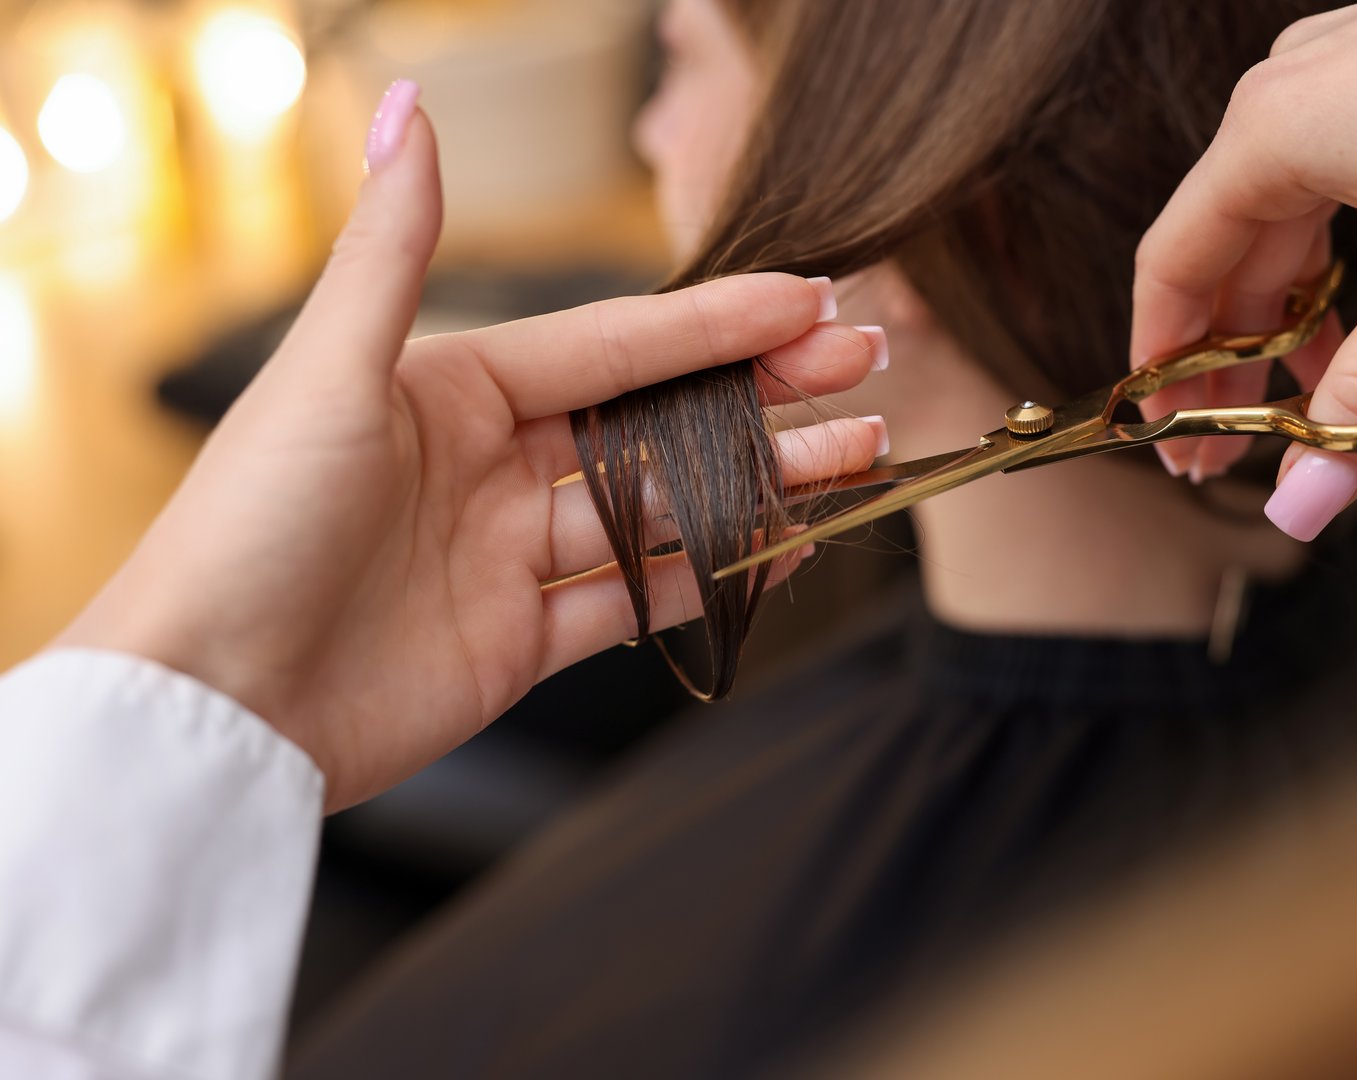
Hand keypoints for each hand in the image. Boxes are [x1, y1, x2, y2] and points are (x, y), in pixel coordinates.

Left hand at [57, 83, 885, 809]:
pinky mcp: (521, 643)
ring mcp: (513, 557)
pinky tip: (784, 548)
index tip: (806, 299)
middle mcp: (491, 466)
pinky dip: (714, 578)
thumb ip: (393, 246)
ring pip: (665, 508)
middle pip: (657, 420)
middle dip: (763, 393)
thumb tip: (408, 105)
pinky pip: (638, 600)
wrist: (208, 707)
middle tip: (862, 366)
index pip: (613, 343)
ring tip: (859, 453)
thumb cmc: (250, 525)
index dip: (715, 322)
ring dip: (762, 481)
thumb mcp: (327, 374)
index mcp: (453, 389)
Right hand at [1130, 0, 1356, 539]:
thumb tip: (1301, 507)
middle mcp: (1297, 100)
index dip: (1165, 367)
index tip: (1172, 441)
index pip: (1175, 269)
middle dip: (1259, 366)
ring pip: (1321, 235)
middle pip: (1244, 260)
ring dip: (1348, 330)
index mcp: (1272, 133)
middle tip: (1254, 452)